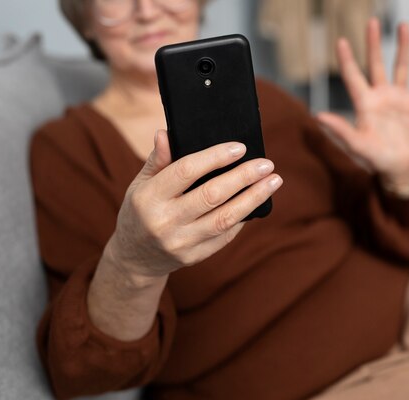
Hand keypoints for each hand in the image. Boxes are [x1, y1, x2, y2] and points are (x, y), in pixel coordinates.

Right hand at [106, 130, 282, 286]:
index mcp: (149, 198)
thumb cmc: (140, 211)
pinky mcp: (194, 257)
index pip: (186, 171)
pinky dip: (243, 218)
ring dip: (253, 198)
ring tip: (273, 181)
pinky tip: (257, 202)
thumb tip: (167, 133)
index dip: (215, 157)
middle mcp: (164, 222)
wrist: (135, 258)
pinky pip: (225, 235)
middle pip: (211, 195)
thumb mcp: (140, 184)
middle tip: (266, 164)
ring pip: (224, 218)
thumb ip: (158, 160)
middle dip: (243, 177)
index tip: (240, 147)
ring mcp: (181, 243)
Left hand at [317, 19, 408, 187]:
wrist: (403, 171)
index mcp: (365, 105)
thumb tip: (317, 117)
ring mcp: (399, 99)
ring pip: (401, 67)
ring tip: (404, 26)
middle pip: (376, 64)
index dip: (347, 59)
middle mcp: (381, 97)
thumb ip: (340, 130)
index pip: (353, 77)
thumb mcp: (357, 146)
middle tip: (372, 22)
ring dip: (403, 47)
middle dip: (373, 44)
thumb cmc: (378, 161)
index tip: (340, 40)